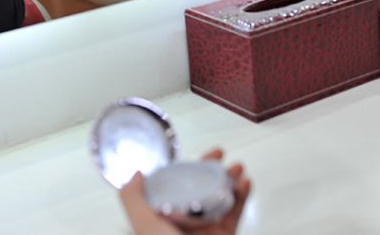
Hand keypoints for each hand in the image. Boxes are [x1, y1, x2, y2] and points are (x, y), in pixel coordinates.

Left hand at [120, 149, 250, 234]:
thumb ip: (133, 200)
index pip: (172, 185)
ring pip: (220, 198)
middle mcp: (183, 223)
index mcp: (161, 218)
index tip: (192, 152)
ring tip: (237, 169)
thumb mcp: (143, 226)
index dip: (183, 166)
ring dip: (231, 180)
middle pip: (199, 188)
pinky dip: (243, 198)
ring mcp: (205, 230)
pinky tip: (246, 184)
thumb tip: (135, 174)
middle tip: (221, 155)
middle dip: (211, 169)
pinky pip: (235, 214)